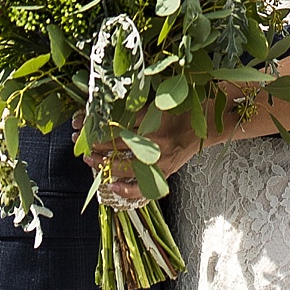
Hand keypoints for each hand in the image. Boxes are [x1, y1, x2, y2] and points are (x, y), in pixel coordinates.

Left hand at [78, 111, 201, 206]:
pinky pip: (144, 186)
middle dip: (95, 141)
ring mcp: (160, 159)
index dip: (98, 122)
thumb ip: (138, 105)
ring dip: (104, 162)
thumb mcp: (161, 101)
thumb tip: (109, 106)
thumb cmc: (184, 110)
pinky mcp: (165, 173)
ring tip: (88, 158)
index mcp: (155, 118)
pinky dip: (127, 189)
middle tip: (79, 139)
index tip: (82, 120)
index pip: (118, 120)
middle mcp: (156, 140)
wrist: (210, 126)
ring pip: (126, 164)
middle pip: (118, 142)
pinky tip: (111, 186)